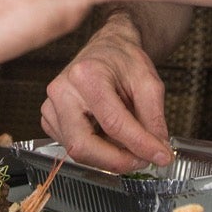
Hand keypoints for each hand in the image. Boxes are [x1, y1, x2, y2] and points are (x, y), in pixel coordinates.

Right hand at [42, 19, 173, 171]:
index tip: (160, 156)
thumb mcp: (149, 83)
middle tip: (143, 160)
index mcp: (86, 75)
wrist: (108, 50)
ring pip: (77, 151)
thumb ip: (154, 119)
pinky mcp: (50, 119)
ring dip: (108, 156)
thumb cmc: (124, 61)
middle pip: (83, 145)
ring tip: (129, 143)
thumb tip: (157, 152)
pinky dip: (96, 151)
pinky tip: (110, 137)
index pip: (113, 123)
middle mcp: (62, 91)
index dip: (139, 145)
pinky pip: (72, 147)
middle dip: (117, 161)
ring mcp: (51, 107)